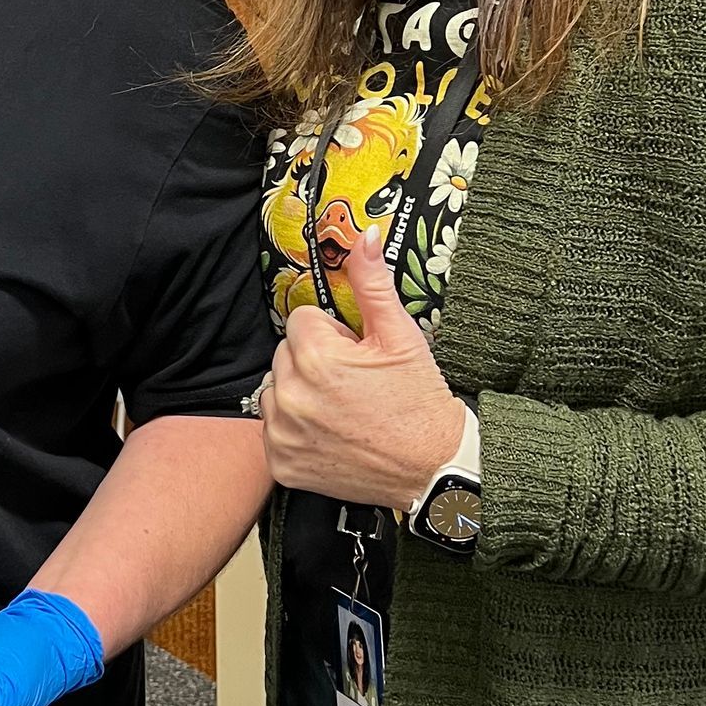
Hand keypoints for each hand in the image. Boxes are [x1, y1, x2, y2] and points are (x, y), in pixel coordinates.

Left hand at [261, 232, 464, 509]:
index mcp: (316, 358)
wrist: (431, 467)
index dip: (333, 334)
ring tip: (341, 407)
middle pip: (286, 354)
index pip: (301, 321)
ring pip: (276, 390)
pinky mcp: (282, 463)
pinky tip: (330, 434)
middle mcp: (291, 395)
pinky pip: (274, 430)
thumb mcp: (401, 335)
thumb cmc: (419, 400)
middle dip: (314, 361)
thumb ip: (373, 284)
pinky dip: (295, 431)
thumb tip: (364, 238)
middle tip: (354, 382)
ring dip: (300, 393)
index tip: (356, 353)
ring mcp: (283, 433)